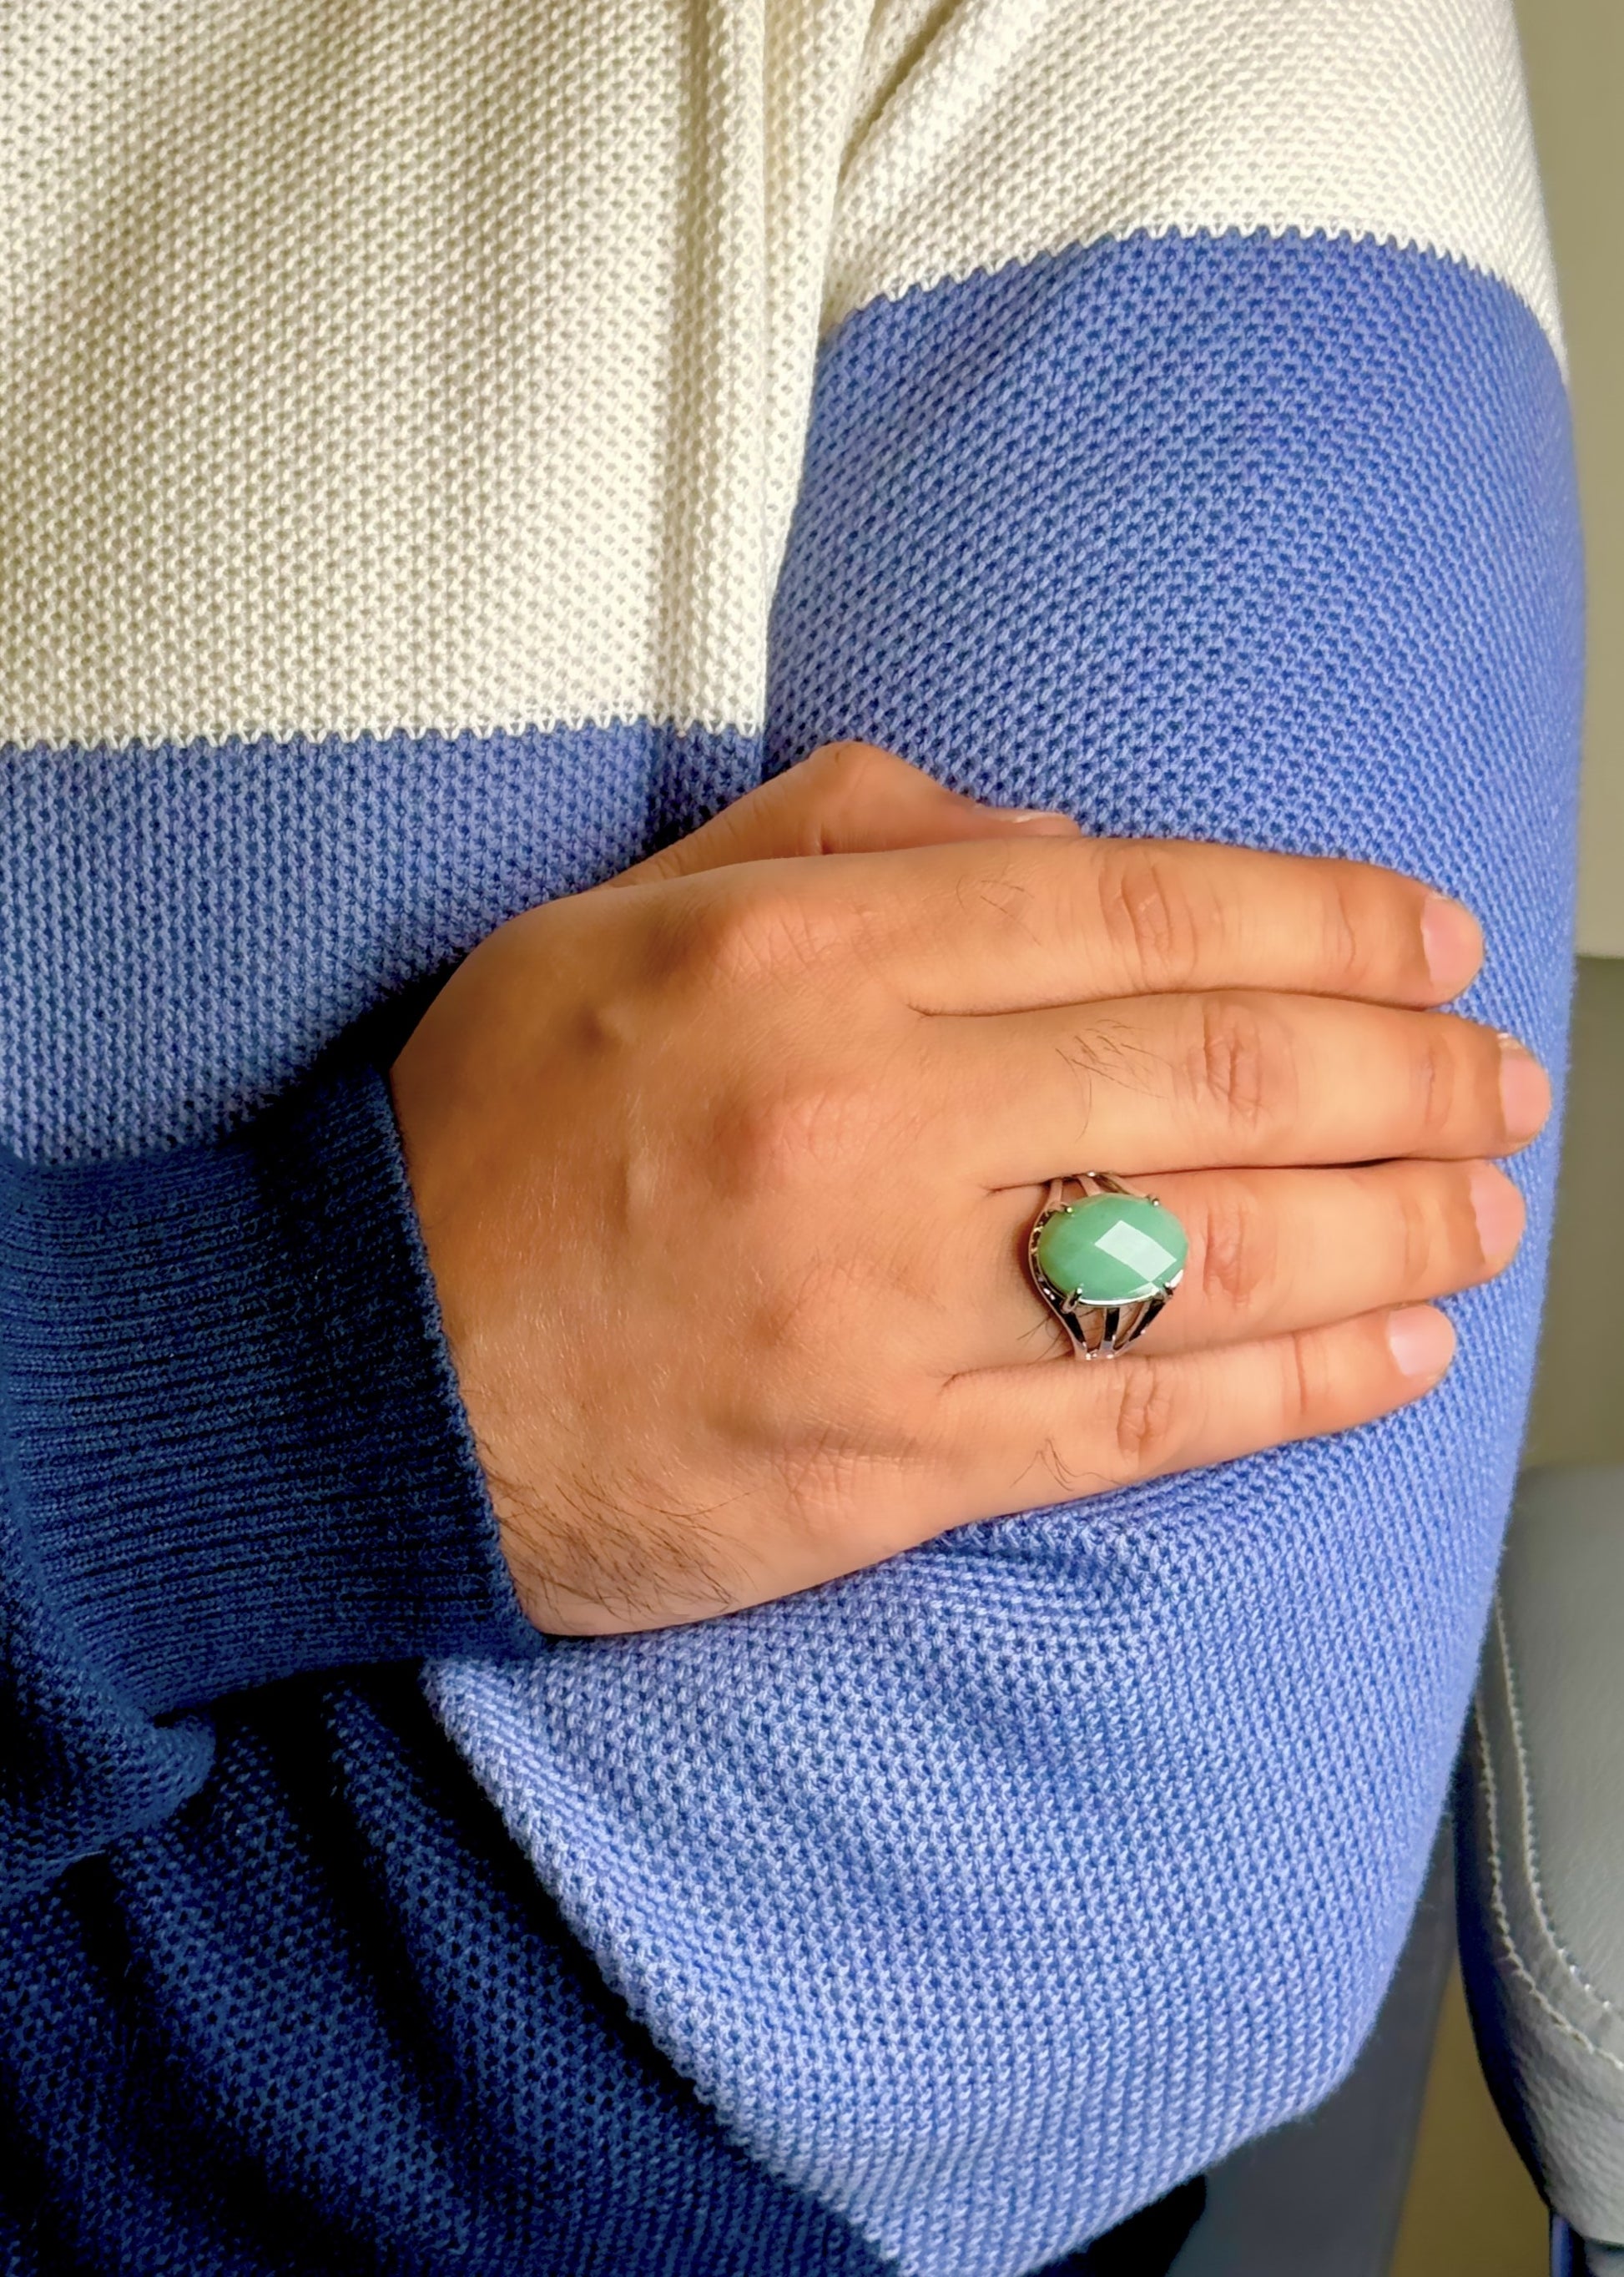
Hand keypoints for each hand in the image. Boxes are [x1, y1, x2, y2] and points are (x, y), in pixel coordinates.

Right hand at [389, 744, 1547, 1634]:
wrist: (361, 1375)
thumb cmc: (494, 1128)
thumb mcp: (624, 914)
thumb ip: (845, 837)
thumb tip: (1060, 843)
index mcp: (801, 958)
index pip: (1136, 909)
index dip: (1324, 919)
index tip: (1432, 938)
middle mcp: (865, 1117)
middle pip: (1215, 1075)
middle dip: (1405, 1069)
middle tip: (1501, 1074)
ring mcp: (887, 1305)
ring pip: (1216, 1250)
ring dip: (1395, 1223)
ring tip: (1493, 1206)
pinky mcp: (891, 1463)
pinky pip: (1140, 1417)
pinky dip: (1297, 1385)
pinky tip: (1400, 1353)